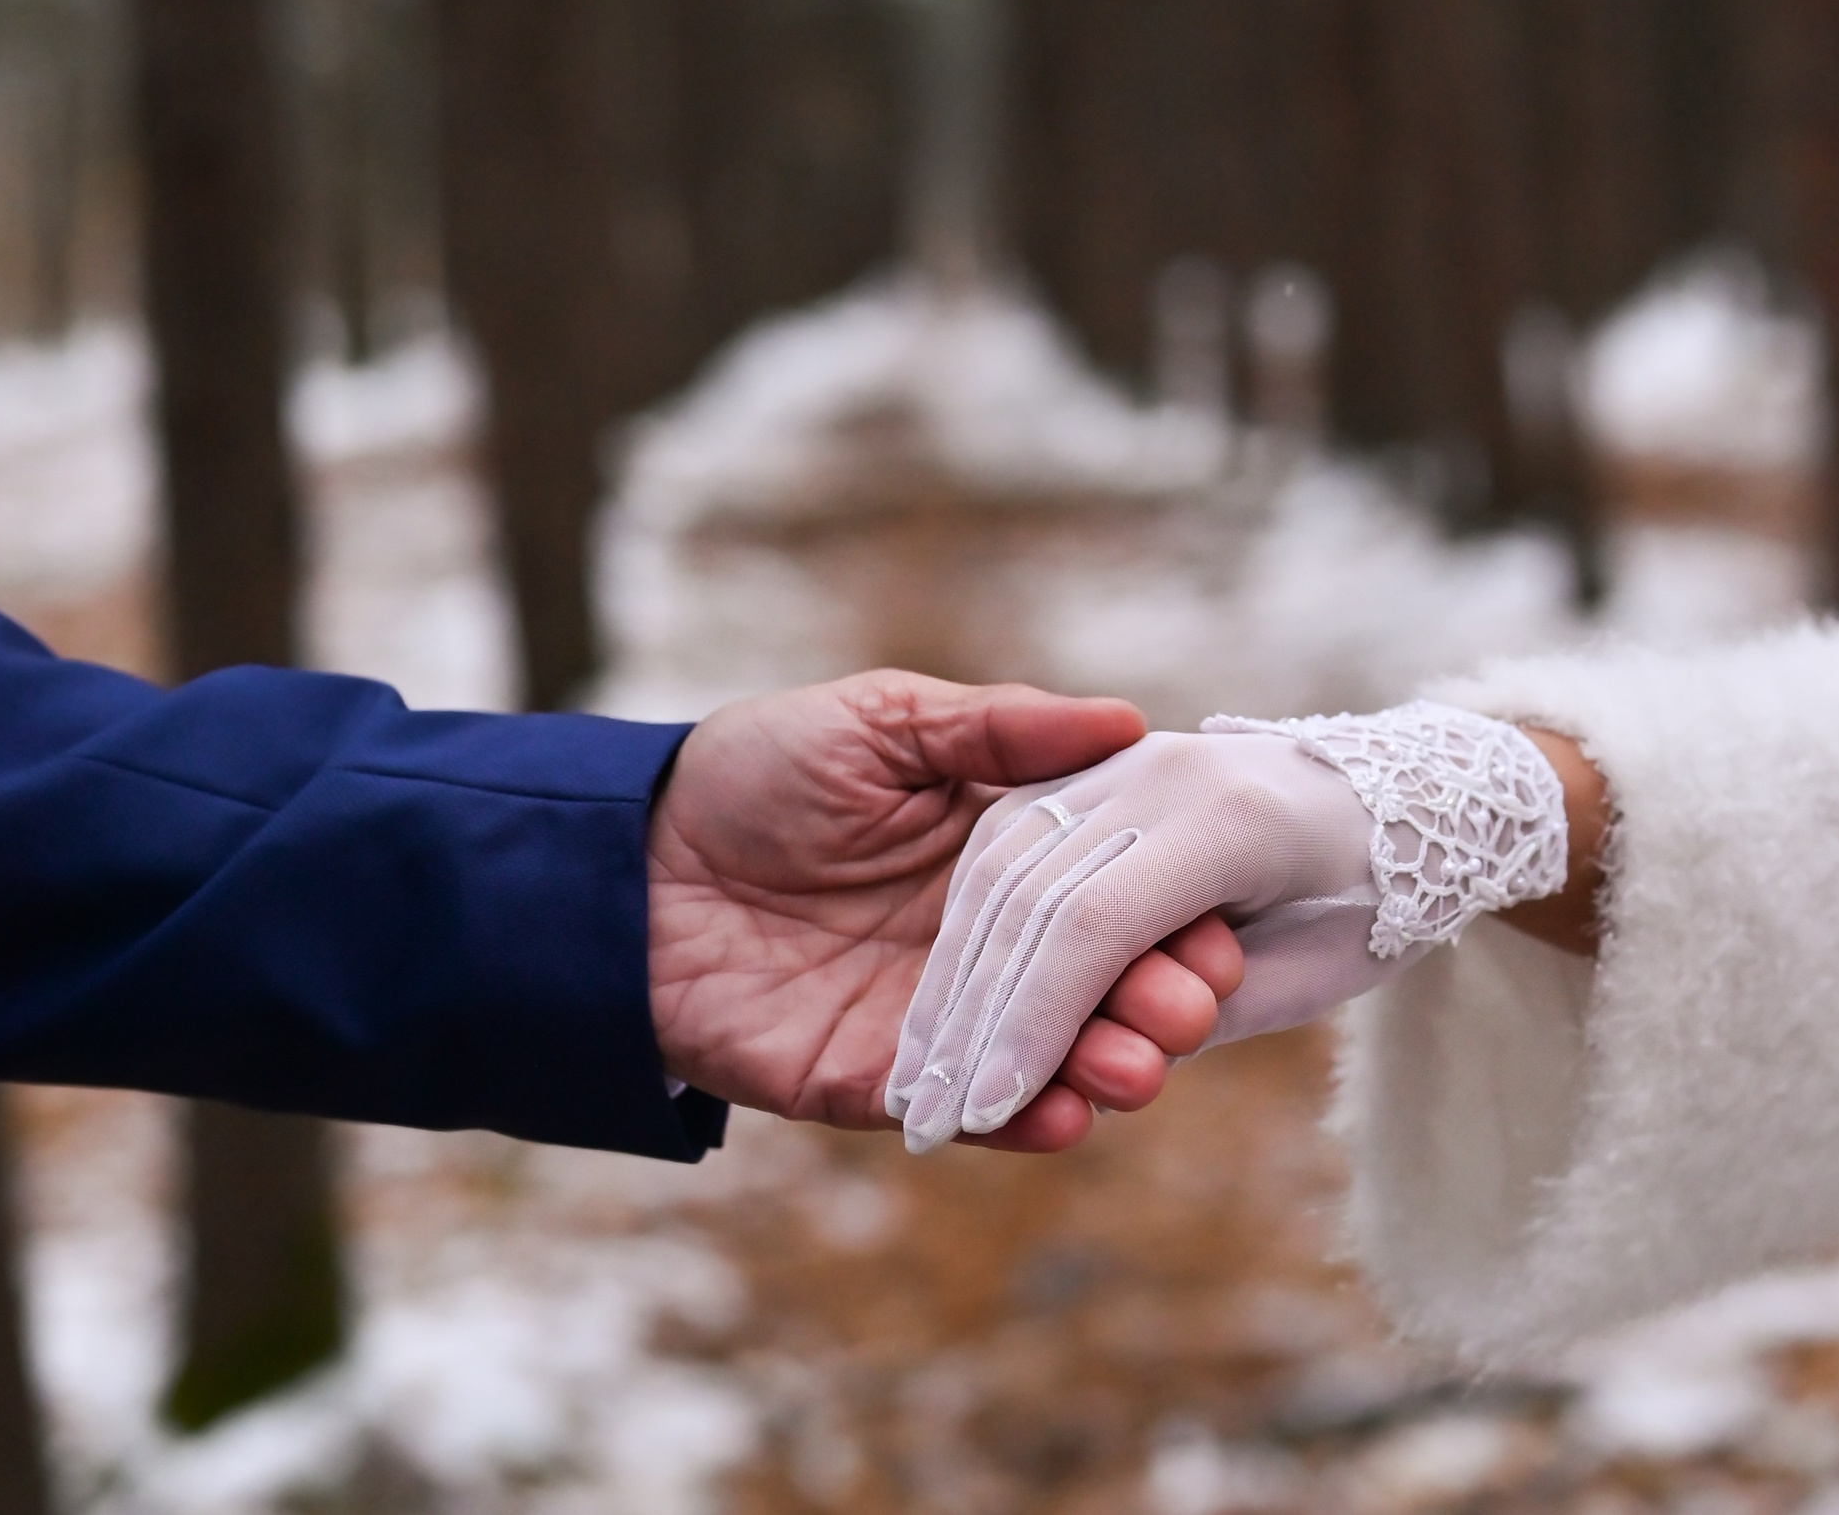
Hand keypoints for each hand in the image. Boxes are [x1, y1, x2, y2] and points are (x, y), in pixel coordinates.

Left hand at [644, 671, 1240, 1152]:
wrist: (622, 865)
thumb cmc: (753, 774)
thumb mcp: (881, 723)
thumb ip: (998, 730)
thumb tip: (1125, 719)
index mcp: (1001, 851)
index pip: (1112, 888)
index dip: (1171, 909)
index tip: (1215, 923)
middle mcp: (984, 941)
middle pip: (1097, 981)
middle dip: (1154, 1001)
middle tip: (1187, 1007)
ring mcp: (936, 1015)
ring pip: (1046, 1054)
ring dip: (1103, 1067)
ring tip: (1137, 1068)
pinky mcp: (874, 1082)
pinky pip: (962, 1108)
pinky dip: (1019, 1120)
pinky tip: (1064, 1114)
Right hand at [887, 703, 1569, 1151]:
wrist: (1409, 794)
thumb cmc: (1374, 903)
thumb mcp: (1313, 973)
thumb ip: (1211, 1009)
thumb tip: (1114, 1055)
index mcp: (1234, 818)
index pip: (1097, 927)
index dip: (1035, 1020)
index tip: (988, 1107)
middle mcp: (1170, 773)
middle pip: (1032, 897)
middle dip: (974, 1014)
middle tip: (929, 1113)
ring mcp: (1128, 760)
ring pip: (1004, 868)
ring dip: (956, 977)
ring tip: (925, 1078)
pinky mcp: (1098, 766)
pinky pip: (1012, 841)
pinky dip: (976, 925)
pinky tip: (949, 1004)